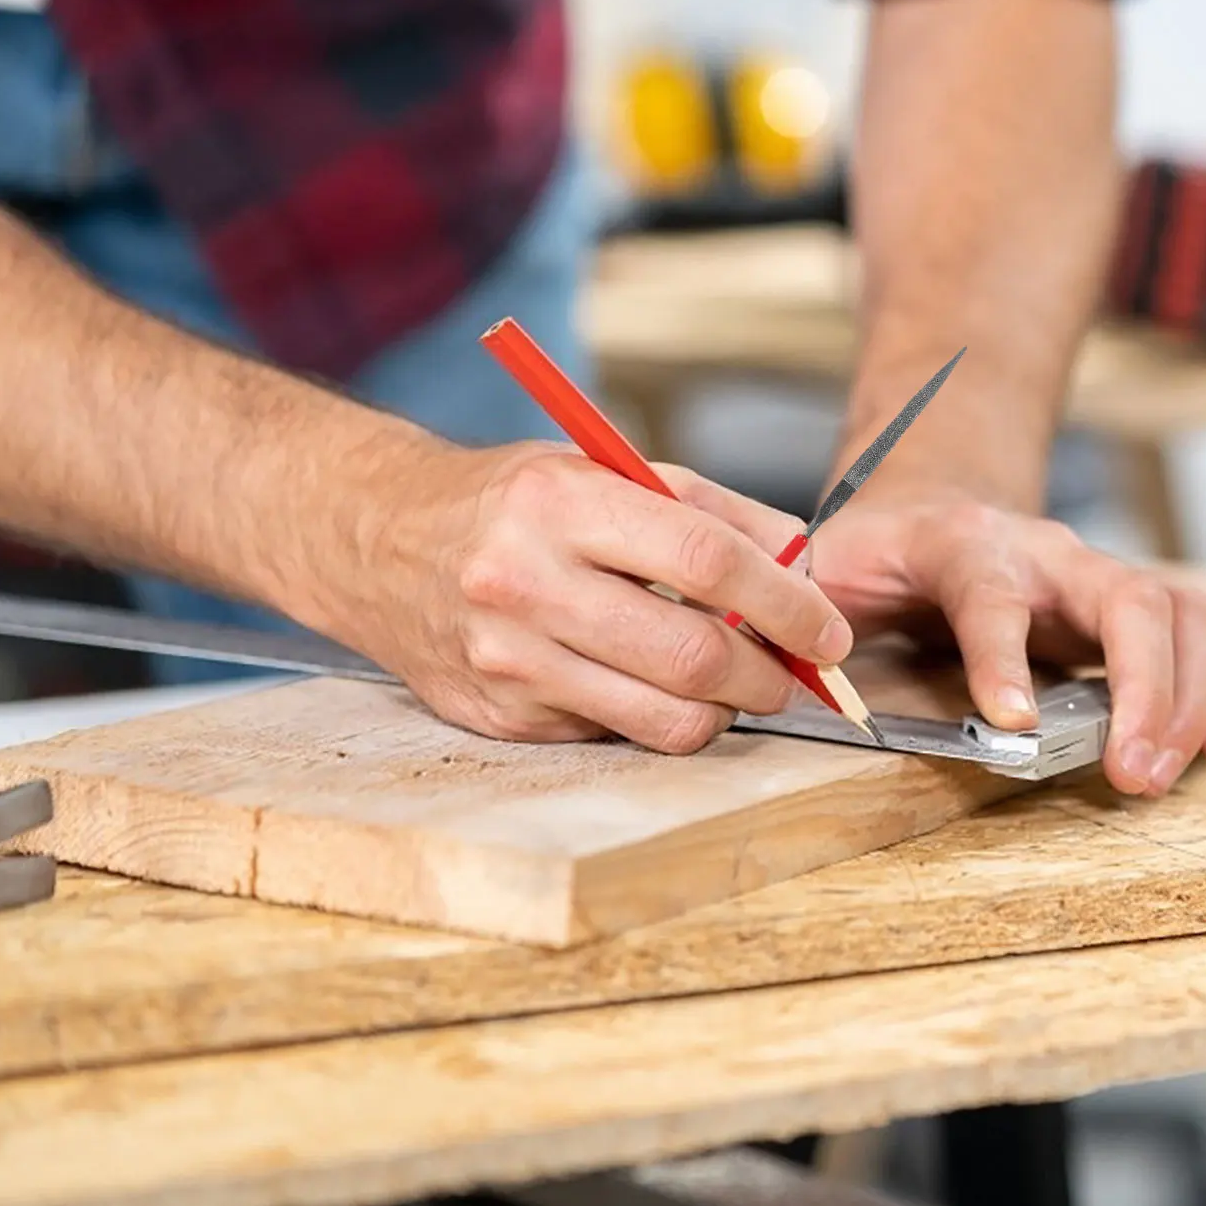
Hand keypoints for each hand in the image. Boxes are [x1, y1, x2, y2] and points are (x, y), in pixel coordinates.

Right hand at [314, 439, 851, 753]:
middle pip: (692, 656)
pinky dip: (654, 717)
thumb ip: (709, 510)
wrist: (377, 542)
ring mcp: (507, 661)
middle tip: (793, 671)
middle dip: (769, 676)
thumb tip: (803, 566)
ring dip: (725, 712)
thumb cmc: (512, 502)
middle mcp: (525, 584)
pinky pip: (614, 736)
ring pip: (662, 720)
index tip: (827, 627)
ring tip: (732, 683)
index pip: (705, 560)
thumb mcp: (601, 469)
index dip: (785, 603)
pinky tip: (644, 682)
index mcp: (560, 503)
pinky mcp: (498, 718)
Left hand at [805, 490, 1205, 795]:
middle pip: (1126, 599)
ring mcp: (1099, 573)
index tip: (1015, 723)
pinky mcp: (1136, 599)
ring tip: (1166, 771)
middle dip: (1143, 689)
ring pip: (1183, 611)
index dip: (1005, 656)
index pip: (991, 595)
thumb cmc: (878, 551)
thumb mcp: (825, 568)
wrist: (929, 504)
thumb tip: (789, 662)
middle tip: (1133, 774)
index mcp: (960, 544)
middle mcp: (1047, 552)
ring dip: (1195, 696)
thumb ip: (808, 609)